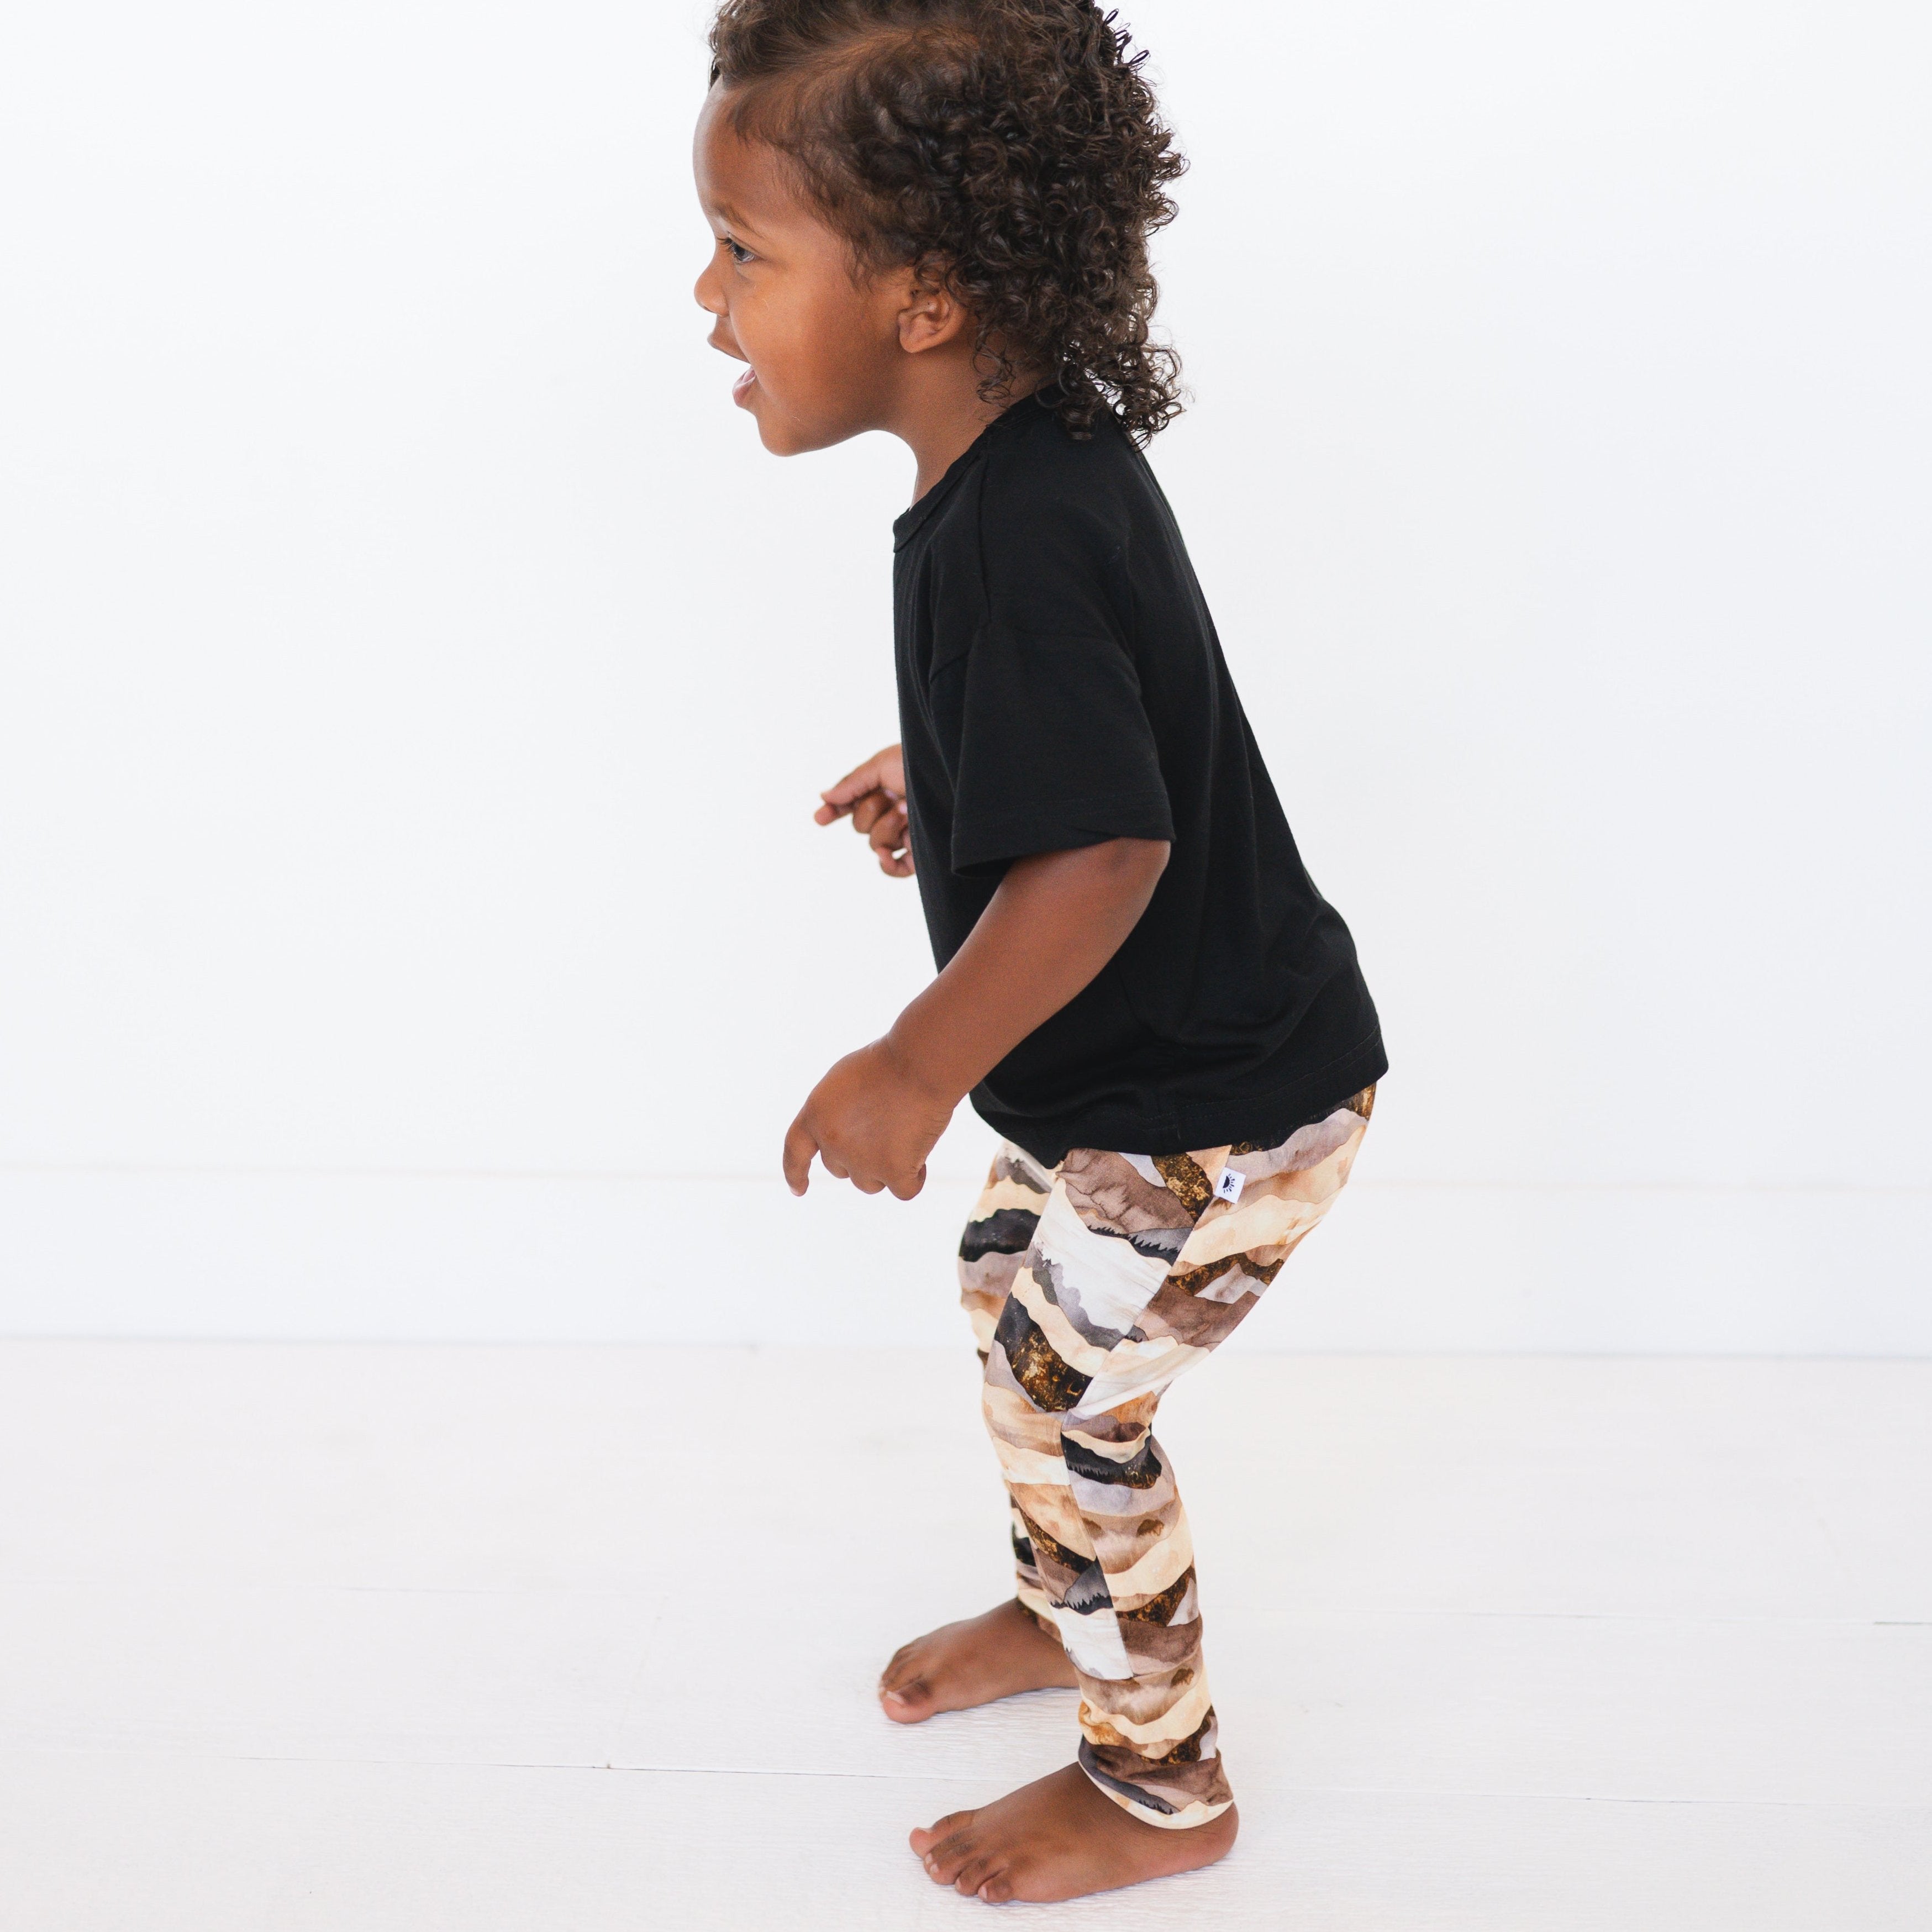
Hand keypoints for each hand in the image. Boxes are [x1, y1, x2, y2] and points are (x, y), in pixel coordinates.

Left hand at [782, 1037, 954, 1198]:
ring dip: (886, 1168)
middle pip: (840, 1169)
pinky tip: (922, 1158)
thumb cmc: (889, 1062)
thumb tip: (851, 1141)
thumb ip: (838, 1114)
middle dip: (861, 1156)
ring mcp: (862, 1160)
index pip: (795, 1152)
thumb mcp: (845, 1081)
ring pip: (870, 1183)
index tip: (798, 1190)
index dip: (795, 1173)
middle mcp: (833, 1141)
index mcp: (815, 1115)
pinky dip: (915, 1178)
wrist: (919, 1063)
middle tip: (888, 1125)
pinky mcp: (893, 1171)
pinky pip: (904, 1190)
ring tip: (906, 1134)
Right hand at [815, 744, 912, 876]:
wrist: (954, 778)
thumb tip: (825, 796)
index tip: (820, 818)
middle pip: (860, 826)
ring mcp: (906, 833)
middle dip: (870, 811)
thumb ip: (852, 783)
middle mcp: (894, 812)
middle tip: (893, 797)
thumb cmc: (922, 764)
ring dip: (886, 827)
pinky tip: (886, 856)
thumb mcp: (881, 765)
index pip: (852, 805)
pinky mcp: (920, 853)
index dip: (834, 811)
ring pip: (875, 844)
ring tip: (908, 811)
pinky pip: (894, 868)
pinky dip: (887, 864)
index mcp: (884, 789)